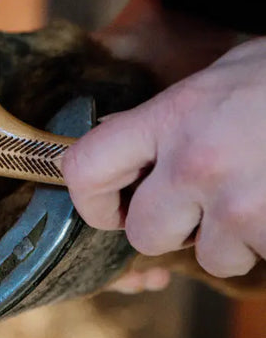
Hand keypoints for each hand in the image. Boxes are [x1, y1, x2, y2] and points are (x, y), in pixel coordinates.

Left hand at [63, 36, 265, 278]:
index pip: (88, 167)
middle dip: (171, 229)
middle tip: (201, 205)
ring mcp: (239, 203)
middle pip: (145, 234)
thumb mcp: (217, 77)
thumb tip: (126, 141)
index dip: (92, 199)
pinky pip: (260, 259)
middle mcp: (196, 162)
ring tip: (261, 193)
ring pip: (211, 257)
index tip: (112, 207)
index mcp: (171, 116)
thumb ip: (167, 116)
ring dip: (233, 239)